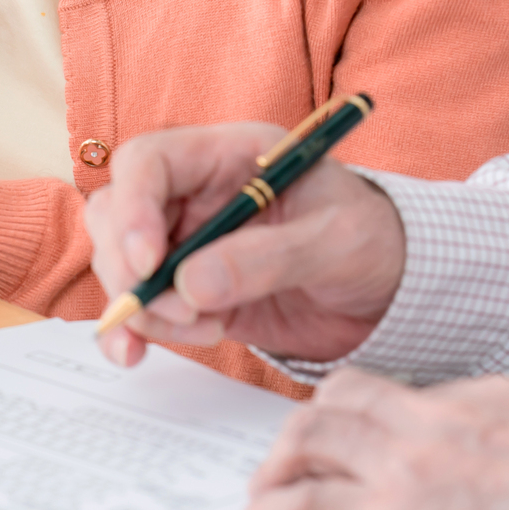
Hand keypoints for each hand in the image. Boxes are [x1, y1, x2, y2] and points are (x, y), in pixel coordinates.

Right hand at [84, 122, 407, 367]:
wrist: (391, 292)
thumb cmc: (373, 242)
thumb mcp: (336, 243)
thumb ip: (268, 259)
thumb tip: (191, 286)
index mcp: (229, 155)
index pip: (149, 161)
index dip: (134, 207)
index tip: (148, 263)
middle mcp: (196, 193)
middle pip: (117, 213)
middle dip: (130, 268)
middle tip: (181, 313)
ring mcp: (185, 241)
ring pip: (118, 261)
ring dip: (139, 305)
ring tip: (203, 331)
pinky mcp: (186, 289)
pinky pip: (136, 303)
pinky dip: (129, 330)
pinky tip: (135, 354)